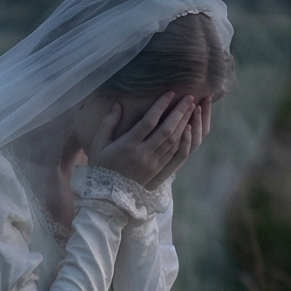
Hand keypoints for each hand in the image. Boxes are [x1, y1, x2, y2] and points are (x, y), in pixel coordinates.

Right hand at [87, 91, 209, 188]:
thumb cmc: (101, 166)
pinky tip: (189, 130)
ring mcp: (153, 164)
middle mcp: (143, 154)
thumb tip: (118, 105)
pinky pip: (176, 155)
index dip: (160, 106)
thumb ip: (108, 123)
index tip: (170, 93)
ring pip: (174, 142)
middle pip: (167, 130)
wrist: (108, 197)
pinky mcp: (159, 172)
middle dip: (179, 112)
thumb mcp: (98, 144)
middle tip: (189, 97)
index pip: (148, 122)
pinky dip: (184, 141)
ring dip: (184, 123)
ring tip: (191, 109)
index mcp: (127, 146)